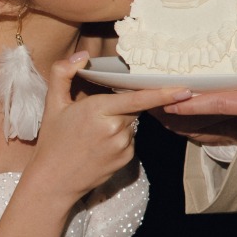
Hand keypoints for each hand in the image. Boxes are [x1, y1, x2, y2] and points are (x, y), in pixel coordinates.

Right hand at [28, 54, 183, 201]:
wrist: (54, 181)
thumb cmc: (53, 142)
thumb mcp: (52, 104)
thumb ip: (63, 73)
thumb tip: (82, 56)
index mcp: (97, 110)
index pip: (137, 99)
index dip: (163, 94)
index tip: (184, 89)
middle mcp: (114, 128)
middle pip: (132, 108)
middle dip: (121, 106)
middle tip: (94, 118)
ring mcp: (122, 146)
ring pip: (131, 124)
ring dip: (119, 123)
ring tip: (93, 135)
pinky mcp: (126, 160)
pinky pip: (130, 140)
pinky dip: (120, 139)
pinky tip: (100, 147)